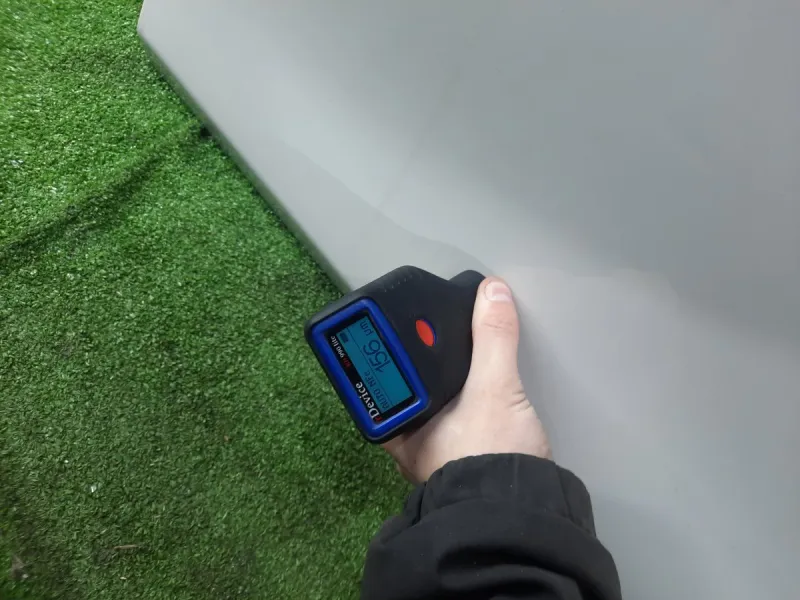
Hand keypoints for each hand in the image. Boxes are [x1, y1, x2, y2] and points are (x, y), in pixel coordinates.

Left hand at [383, 277, 551, 482]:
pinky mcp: (456, 456)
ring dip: (443, 378)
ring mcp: (430, 450)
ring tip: (456, 349)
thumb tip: (490, 293)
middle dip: (421, 357)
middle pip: (405, 385)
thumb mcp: (494, 388)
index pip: (377, 374)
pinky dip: (460, 394)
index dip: (383, 345)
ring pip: (428, 402)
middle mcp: (405, 439)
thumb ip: (492, 339)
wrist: (520, 515)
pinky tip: (475, 382)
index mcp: (395, 425)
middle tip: (432, 328)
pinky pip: (449, 414)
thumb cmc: (491, 459)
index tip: (397, 319)